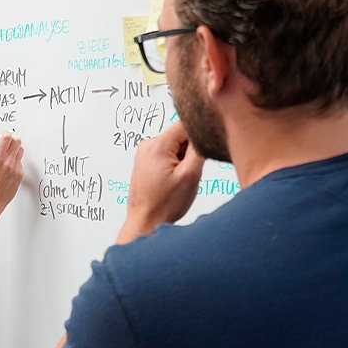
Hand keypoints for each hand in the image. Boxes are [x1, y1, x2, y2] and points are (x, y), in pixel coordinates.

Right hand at [0, 132, 23, 208]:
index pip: (6, 137)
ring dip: (15, 151)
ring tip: (7, 157)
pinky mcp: (20, 174)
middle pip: (17, 141)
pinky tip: (8, 169)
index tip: (3, 137)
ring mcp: (15, 168)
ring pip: (20, 150)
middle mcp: (7, 162)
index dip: (5, 135)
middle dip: (11, 141)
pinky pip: (20, 162)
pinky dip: (15, 162)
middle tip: (7, 145)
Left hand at [119, 122, 203, 242]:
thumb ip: (199, 149)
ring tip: (177, 180)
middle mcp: (147, 145)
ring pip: (174, 147)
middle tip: (187, 173)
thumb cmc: (164, 204)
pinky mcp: (145, 162)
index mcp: (157, 145)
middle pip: (179, 136)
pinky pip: (166, 156)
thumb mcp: (190, 175)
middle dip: (189, 152)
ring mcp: (144, 154)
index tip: (203, 151)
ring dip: (182, 160)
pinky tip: (171, 182)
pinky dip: (173, 166)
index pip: (186, 125)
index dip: (199, 137)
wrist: (145, 222)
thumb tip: (202, 132)